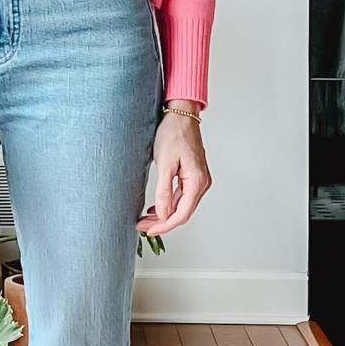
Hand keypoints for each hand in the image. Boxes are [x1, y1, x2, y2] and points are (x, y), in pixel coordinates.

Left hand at [137, 110, 209, 236]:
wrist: (182, 115)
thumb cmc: (174, 133)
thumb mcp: (165, 163)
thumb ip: (164, 191)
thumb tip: (163, 214)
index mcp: (197, 182)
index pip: (181, 214)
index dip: (164, 226)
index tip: (148, 230)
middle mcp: (202, 183)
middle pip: (183, 213)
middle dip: (162, 223)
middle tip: (142, 227)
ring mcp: (199, 180)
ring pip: (182, 206)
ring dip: (165, 215)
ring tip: (146, 219)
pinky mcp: (193, 176)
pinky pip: (182, 197)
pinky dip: (169, 204)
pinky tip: (157, 208)